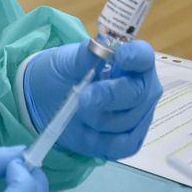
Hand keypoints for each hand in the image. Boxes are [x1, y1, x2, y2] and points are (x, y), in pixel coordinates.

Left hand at [24, 40, 161, 160]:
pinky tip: (86, 131)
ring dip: (96, 118)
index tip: (120, 56)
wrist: (48, 102)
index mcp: (131, 61)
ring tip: (79, 110)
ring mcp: (139, 117)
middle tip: (84, 97)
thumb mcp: (65, 61)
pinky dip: (99, 140)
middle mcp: (143, 88)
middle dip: (108, 96)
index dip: (135, 56)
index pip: (143, 56)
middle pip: (138, 93)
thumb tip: (97, 45)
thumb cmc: (63, 74)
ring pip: (125, 122)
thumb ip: (83, 55)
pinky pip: (121, 145)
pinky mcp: (129, 141)